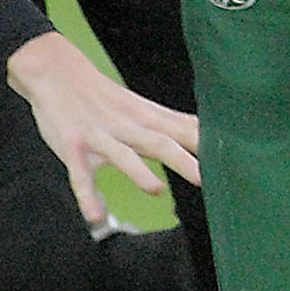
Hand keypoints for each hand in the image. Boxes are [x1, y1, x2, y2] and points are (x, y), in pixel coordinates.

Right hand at [7, 31, 199, 224]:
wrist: (57, 73)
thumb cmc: (105, 98)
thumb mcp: (142, 108)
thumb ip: (172, 123)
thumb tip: (206, 132)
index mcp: (146, 119)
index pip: (183, 131)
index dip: (206, 145)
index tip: (233, 160)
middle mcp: (127, 127)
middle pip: (159, 142)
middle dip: (182, 160)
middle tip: (206, 180)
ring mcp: (99, 137)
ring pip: (121, 155)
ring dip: (138, 172)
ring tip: (156, 190)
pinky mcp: (72, 148)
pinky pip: (80, 175)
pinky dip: (87, 195)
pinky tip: (96, 217)